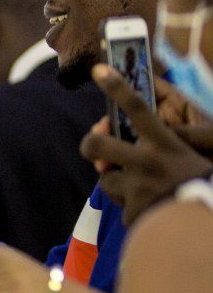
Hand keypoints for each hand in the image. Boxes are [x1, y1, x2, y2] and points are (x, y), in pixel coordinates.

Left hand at [81, 68, 212, 225]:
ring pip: (105, 179)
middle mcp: (150, 162)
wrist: (207, 224)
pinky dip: (132, 206)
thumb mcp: (192, 158)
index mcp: (168, 145)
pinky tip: (151, 209)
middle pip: (98, 143)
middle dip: (91, 142)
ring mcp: (139, 187)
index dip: (118, 87)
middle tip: (94, 146)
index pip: (139, 109)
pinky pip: (120, 204)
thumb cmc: (202, 185)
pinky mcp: (133, 210)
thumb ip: (162, 148)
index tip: (98, 68)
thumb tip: (130, 147)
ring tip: (143, 189)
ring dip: (118, 183)